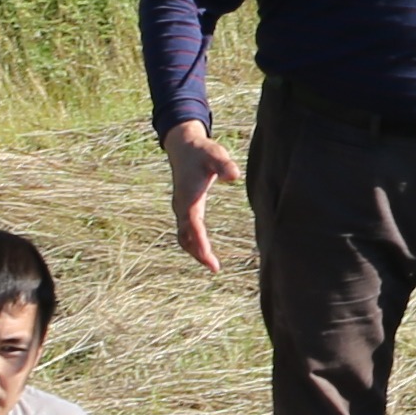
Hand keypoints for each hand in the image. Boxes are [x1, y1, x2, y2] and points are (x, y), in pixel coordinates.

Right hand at [163, 120, 238, 271]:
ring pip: (183, 236)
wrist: (183, 146)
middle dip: (198, 253)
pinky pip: (185, 232)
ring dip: (195, 251)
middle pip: (186, 237)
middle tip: (215, 268)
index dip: (200, 241)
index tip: (208, 256)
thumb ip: (224, 165)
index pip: (193, 225)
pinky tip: (205, 249)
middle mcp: (181, 206)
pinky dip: (193, 243)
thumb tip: (235, 175)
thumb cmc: (201, 151)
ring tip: (212, 264)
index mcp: (189, 197)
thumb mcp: (215, 155)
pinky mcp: (183, 209)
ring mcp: (180, 208)